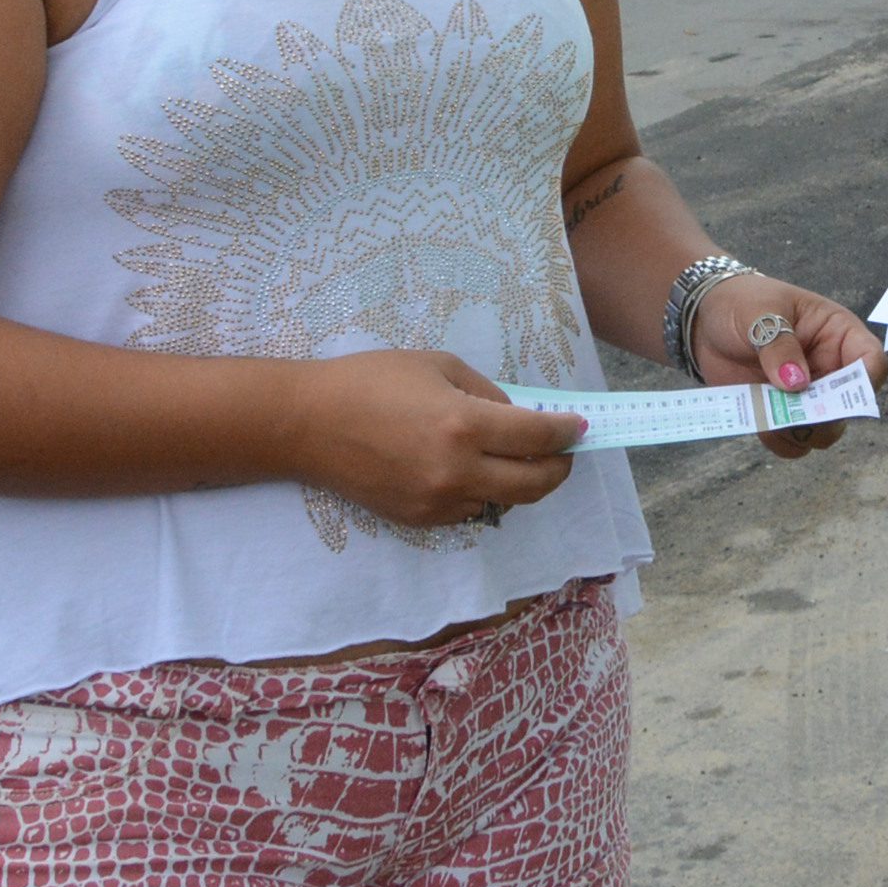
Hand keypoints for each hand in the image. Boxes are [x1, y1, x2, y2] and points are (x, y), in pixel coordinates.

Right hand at [281, 351, 584, 528]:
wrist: (308, 424)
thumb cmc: (372, 381)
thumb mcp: (438, 366)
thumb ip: (486, 394)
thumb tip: (520, 417)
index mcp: (464, 426)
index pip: (537, 437)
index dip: (566, 432)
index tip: (579, 427)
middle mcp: (456, 472)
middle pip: (534, 485)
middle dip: (558, 468)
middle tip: (564, 453)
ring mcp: (437, 502)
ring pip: (503, 502)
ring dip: (519, 483)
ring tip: (516, 459)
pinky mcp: (418, 520)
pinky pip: (469, 511)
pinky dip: (482, 493)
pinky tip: (473, 471)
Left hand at [690, 271, 883, 458]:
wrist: (705, 318)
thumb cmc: (742, 302)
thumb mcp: (760, 313)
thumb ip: (780, 345)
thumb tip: (797, 383)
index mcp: (838, 334)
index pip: (872, 361)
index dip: (865, 382)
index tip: (840, 395)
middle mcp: (829, 368)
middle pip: (848, 407)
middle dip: (825, 416)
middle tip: (795, 411)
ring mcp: (806, 394)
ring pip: (823, 431)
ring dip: (800, 431)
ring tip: (770, 413)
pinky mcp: (781, 413)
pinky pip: (792, 441)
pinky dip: (778, 439)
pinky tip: (759, 419)